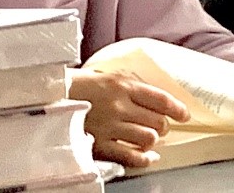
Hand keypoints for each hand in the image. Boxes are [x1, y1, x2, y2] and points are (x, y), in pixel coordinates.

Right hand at [68, 67, 189, 166]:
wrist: (50, 97)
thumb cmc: (77, 85)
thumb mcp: (104, 75)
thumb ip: (128, 84)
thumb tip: (153, 96)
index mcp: (120, 84)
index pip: (160, 99)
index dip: (177, 109)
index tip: (183, 114)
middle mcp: (119, 105)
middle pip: (158, 121)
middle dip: (161, 125)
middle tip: (156, 124)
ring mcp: (110, 126)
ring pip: (148, 139)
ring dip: (150, 139)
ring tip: (145, 136)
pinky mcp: (100, 144)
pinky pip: (132, 156)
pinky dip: (144, 158)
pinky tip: (147, 155)